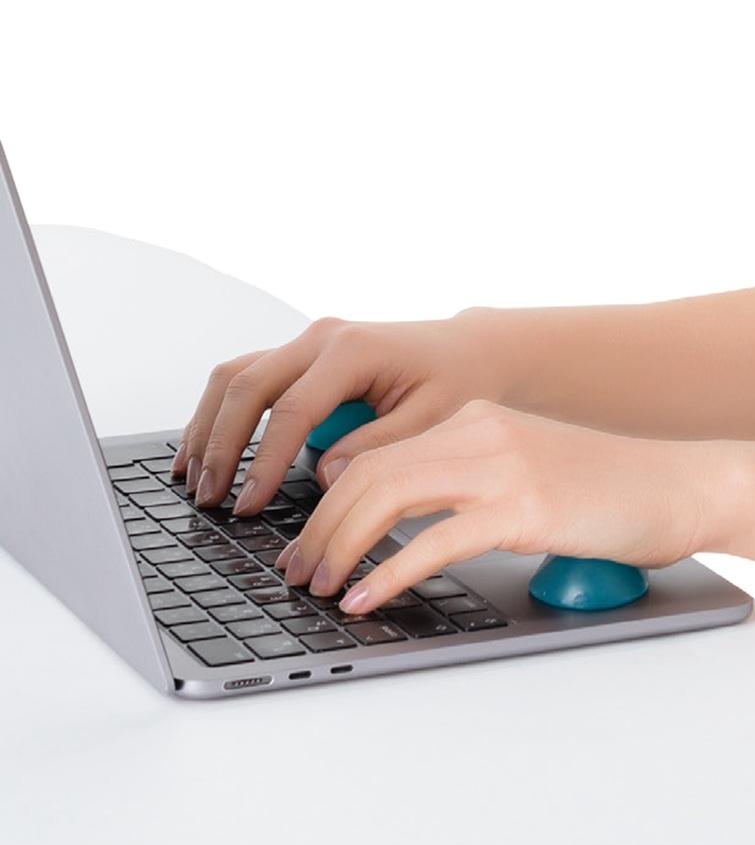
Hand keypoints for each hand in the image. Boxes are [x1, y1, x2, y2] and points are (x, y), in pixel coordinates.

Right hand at [174, 311, 508, 511]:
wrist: (470, 350)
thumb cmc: (458, 380)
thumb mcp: (434, 418)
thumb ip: (378, 446)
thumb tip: (323, 478)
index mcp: (354, 350)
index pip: (291, 411)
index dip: (262, 463)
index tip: (247, 506)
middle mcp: (322, 337)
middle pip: (247, 385)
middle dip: (220, 445)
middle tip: (208, 499)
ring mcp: (308, 342)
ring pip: (234, 376)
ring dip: (207, 426)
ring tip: (192, 480)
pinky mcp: (301, 354)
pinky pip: (246, 377)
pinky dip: (218, 413)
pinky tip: (202, 451)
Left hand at [272, 399, 729, 614]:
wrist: (686, 486)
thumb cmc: (615, 494)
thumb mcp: (530, 474)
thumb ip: (474, 489)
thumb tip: (408, 533)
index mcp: (479, 420)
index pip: (375, 453)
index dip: (327, 502)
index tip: (306, 545)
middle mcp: (483, 432)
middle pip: (367, 473)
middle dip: (318, 528)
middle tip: (296, 574)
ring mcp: (504, 467)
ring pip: (386, 497)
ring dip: (339, 547)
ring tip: (319, 587)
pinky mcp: (523, 508)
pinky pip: (432, 540)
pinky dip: (387, 573)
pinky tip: (367, 598)